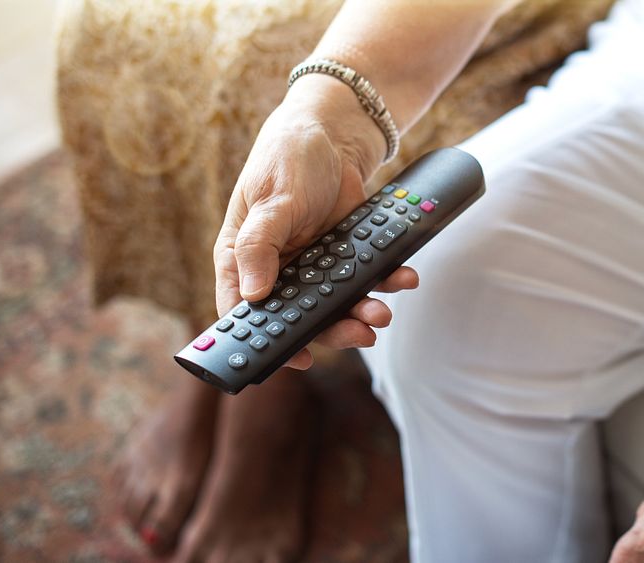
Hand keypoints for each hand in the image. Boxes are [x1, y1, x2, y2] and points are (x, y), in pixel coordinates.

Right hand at [214, 77, 416, 369]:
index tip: (297, 359)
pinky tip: (402, 278)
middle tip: (362, 334)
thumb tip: (253, 294)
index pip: (244, 311)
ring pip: (336, 304)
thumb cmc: (288, 158)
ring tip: (383, 311)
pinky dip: (384, 282)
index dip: (267, 341)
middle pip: (299, 317)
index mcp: (242, 259)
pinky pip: (364, 279)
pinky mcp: (345, 256)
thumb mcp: (272, 198)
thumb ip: (259, 245)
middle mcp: (277, 269)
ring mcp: (313, 266)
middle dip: (333, 329)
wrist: (333, 133)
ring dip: (362, 311)